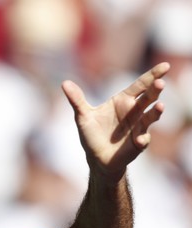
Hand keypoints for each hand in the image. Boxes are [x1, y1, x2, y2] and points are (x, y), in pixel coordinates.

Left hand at [62, 62, 169, 180]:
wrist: (97, 158)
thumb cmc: (91, 135)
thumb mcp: (82, 117)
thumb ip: (76, 100)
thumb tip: (64, 83)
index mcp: (123, 101)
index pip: (140, 85)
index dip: (152, 75)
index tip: (165, 65)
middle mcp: (135, 111)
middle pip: (149, 97)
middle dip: (156, 89)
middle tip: (160, 82)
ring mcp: (139, 127)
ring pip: (151, 116)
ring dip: (156, 112)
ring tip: (159, 106)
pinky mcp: (139, 142)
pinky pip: (143, 140)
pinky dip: (142, 140)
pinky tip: (139, 141)